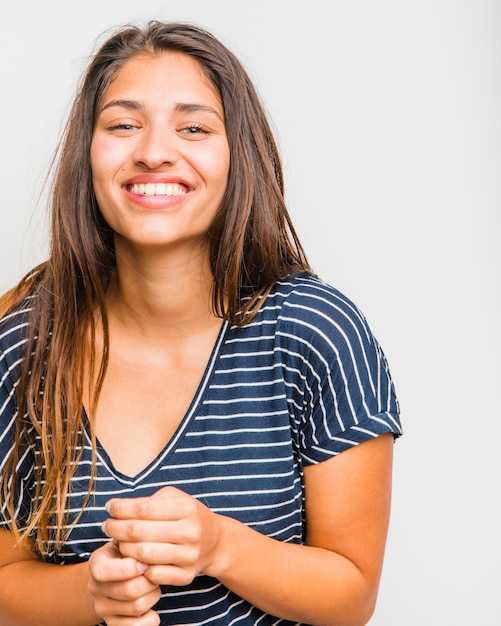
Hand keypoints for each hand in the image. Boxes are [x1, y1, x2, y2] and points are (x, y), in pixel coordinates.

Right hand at [88, 540, 161, 625]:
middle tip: (155, 572)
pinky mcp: (113, 624)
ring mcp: (102, 608)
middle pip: (129, 590)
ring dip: (153, 595)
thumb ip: (134, 537)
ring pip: (137, 607)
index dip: (131, 566)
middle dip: (150, 580)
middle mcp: (95, 588)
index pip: (105, 570)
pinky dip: (150, 620)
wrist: (117, 573)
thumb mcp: (127, 540)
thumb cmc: (129, 551)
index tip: (145, 562)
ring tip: (154, 585)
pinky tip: (152, 609)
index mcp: (97, 563)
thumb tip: (143, 534)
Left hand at [102, 486, 222, 586]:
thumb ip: (150, 500)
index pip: (144, 508)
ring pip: (142, 555)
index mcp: (186, 508)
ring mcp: (189, 556)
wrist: (215, 541)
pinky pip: (152, 574)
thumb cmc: (187, 515)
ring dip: (123, 548)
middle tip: (107, 526)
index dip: (121, 508)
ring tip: (117, 541)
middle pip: (139, 532)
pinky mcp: (186, 575)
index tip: (109, 506)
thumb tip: (119, 508)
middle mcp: (190, 532)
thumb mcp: (175, 498)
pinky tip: (133, 559)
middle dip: (116, 528)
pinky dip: (138, 567)